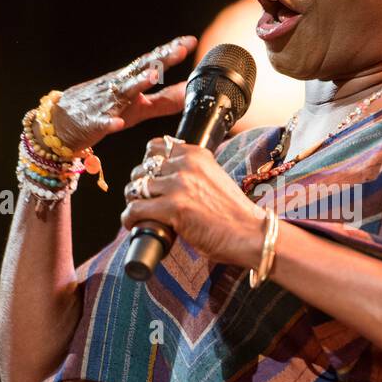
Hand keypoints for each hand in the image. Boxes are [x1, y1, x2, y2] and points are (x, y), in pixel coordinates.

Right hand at [41, 36, 198, 151]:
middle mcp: (118, 86)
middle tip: (179, 50)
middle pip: (140, 70)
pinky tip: (118, 123)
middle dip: (159, 60)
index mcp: (129, 80)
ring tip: (152, 76)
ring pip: (122, 92)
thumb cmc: (105, 110)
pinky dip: (110, 122)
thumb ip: (165, 100)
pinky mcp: (93, 122)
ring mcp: (105, 103)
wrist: (61, 122)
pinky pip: (102, 122)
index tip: (190, 42)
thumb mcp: (139, 106)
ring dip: (137, 83)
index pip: (152, 62)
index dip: (170, 52)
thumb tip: (191, 92)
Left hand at [121, 140, 267, 269]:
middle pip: (143, 169)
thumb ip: (195, 173)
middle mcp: (187, 165)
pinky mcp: (173, 208)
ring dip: (134, 201)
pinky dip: (130, 218)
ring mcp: (179, 185)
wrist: (251, 234)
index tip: (150, 179)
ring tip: (140, 214)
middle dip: (139, 185)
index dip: (147, 164)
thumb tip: (167, 179)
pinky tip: (133, 224)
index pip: (156, 147)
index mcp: (197, 154)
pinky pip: (135, 209)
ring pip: (136, 188)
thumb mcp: (215, 179)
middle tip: (144, 201)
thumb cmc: (234, 214)